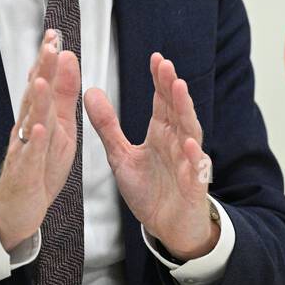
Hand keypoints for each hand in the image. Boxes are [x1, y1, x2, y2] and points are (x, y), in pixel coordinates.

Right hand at [0, 29, 81, 252]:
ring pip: (30, 122)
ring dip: (36, 100)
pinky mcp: (26, 172)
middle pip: (35, 95)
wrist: (19, 206)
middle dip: (42, 70)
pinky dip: (34, 142)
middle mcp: (28, 128)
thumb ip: (64, 94)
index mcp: (40, 116)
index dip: (48, 60)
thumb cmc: (41, 165)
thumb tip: (68, 59)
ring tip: (42, 80)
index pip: (43, 82)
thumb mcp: (59, 125)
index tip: (55, 36)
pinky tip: (39, 128)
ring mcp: (24, 149)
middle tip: (49, 46)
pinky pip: (30, 155)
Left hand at [84, 53, 216, 260]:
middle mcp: (177, 142)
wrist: (168, 227)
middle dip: (171, 87)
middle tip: (165, 65)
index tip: (155, 58)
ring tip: (179, 90)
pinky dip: (193, 155)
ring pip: (189, 131)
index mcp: (161, 134)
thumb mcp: (120, 156)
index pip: (162, 102)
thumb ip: (107, 125)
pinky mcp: (193, 185)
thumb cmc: (150, 190)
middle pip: (176, 110)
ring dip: (185, 110)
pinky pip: (195, 168)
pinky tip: (189, 143)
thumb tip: (90, 91)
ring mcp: (188, 162)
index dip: (159, 81)